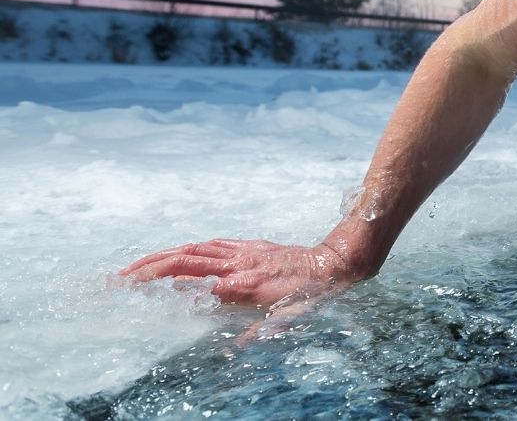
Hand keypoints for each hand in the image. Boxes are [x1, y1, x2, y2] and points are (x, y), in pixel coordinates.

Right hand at [118, 238, 357, 309]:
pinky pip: (211, 245)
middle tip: (117, 278)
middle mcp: (236, 262)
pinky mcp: (249, 247)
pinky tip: (176, 256)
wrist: (334, 263)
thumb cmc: (312, 294)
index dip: (160, 282)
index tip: (131, 288)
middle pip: (183, 260)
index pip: (192, 281)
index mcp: (241, 281)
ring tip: (134, 267)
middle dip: (147, 268)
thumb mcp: (287, 316)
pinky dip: (188, 250)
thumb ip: (259, 327)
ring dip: (162, 256)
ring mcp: (241, 251)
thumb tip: (230, 336)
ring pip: (193, 249)